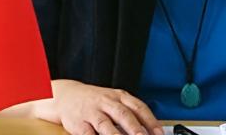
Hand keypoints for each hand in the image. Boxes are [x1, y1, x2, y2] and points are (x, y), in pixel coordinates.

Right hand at [33, 79, 160, 134]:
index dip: (150, 121)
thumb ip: (130, 113)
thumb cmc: (95, 101)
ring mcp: (92, 112)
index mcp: (118, 96)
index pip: (138, 107)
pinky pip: (88, 134)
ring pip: (106, 125)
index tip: (159, 134)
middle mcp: (106, 102)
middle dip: (136, 129)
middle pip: (123, 115)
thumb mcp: (114, 100)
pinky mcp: (79, 123)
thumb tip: (149, 131)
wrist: (66, 95)